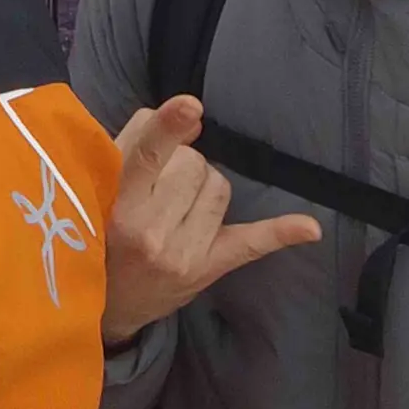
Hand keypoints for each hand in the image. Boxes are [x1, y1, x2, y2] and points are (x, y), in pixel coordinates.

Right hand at [101, 96, 321, 345]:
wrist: (105, 302)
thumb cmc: (99, 229)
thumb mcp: (101, 184)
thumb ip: (139, 142)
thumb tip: (193, 118)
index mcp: (118, 206)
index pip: (147, 157)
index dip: (169, 127)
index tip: (191, 106)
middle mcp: (152, 233)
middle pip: (193, 164)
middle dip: (181, 162)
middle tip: (158, 184)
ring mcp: (185, 255)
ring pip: (219, 186)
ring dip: (203, 184)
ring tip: (177, 203)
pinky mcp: (209, 269)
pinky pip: (251, 244)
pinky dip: (281, 232)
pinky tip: (309, 228)